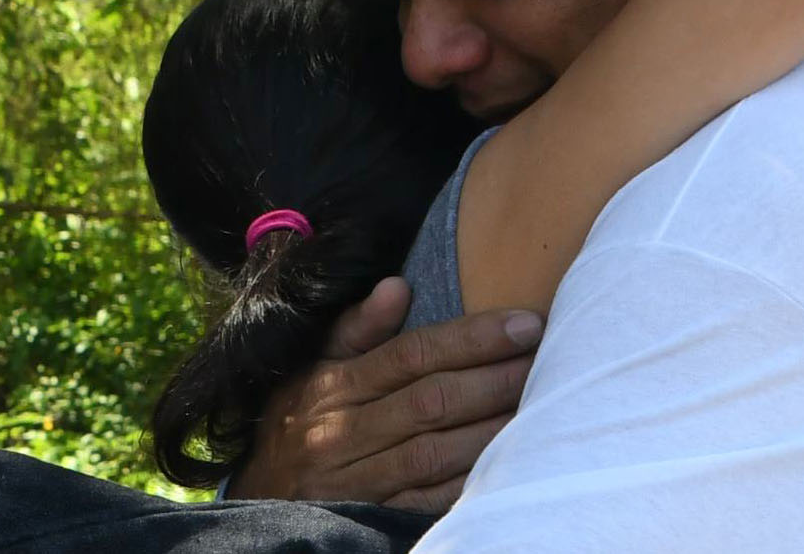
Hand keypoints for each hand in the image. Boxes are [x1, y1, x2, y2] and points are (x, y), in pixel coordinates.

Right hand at [226, 276, 541, 512]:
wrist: (259, 500)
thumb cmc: (297, 422)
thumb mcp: (312, 368)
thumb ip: (355, 328)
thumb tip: (397, 285)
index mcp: (333, 387)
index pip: (412, 354)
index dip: (473, 338)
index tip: (524, 322)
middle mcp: (343, 432)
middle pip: (432, 400)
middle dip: (495, 377)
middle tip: (544, 357)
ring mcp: (358, 481)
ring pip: (436, 451)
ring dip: (492, 428)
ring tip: (539, 402)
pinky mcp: (373, 518)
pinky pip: (428, 500)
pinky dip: (469, 480)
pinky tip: (507, 460)